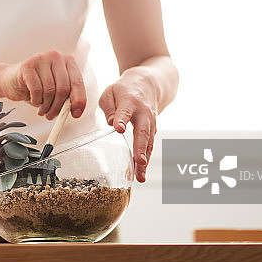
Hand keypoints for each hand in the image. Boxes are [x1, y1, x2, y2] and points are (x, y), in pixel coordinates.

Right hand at [0, 50, 85, 119]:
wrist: (10, 80)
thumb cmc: (36, 88)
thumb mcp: (55, 92)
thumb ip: (68, 98)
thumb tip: (76, 111)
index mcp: (68, 61)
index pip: (77, 82)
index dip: (79, 100)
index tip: (76, 114)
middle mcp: (56, 56)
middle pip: (63, 88)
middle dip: (58, 107)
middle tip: (51, 116)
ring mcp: (41, 59)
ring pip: (50, 91)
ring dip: (46, 107)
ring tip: (41, 111)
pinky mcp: (27, 66)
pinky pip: (37, 90)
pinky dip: (36, 101)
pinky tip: (33, 100)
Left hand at [98, 67, 158, 182]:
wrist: (149, 84)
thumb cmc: (124, 90)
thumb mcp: (111, 92)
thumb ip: (109, 107)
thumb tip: (112, 125)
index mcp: (129, 101)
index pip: (125, 111)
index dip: (122, 119)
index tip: (119, 129)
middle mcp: (143, 112)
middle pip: (142, 131)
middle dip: (141, 147)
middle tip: (140, 161)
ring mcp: (151, 122)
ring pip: (148, 142)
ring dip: (145, 160)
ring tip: (140, 177)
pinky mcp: (152, 130)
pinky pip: (149, 145)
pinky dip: (146, 158)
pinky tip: (141, 173)